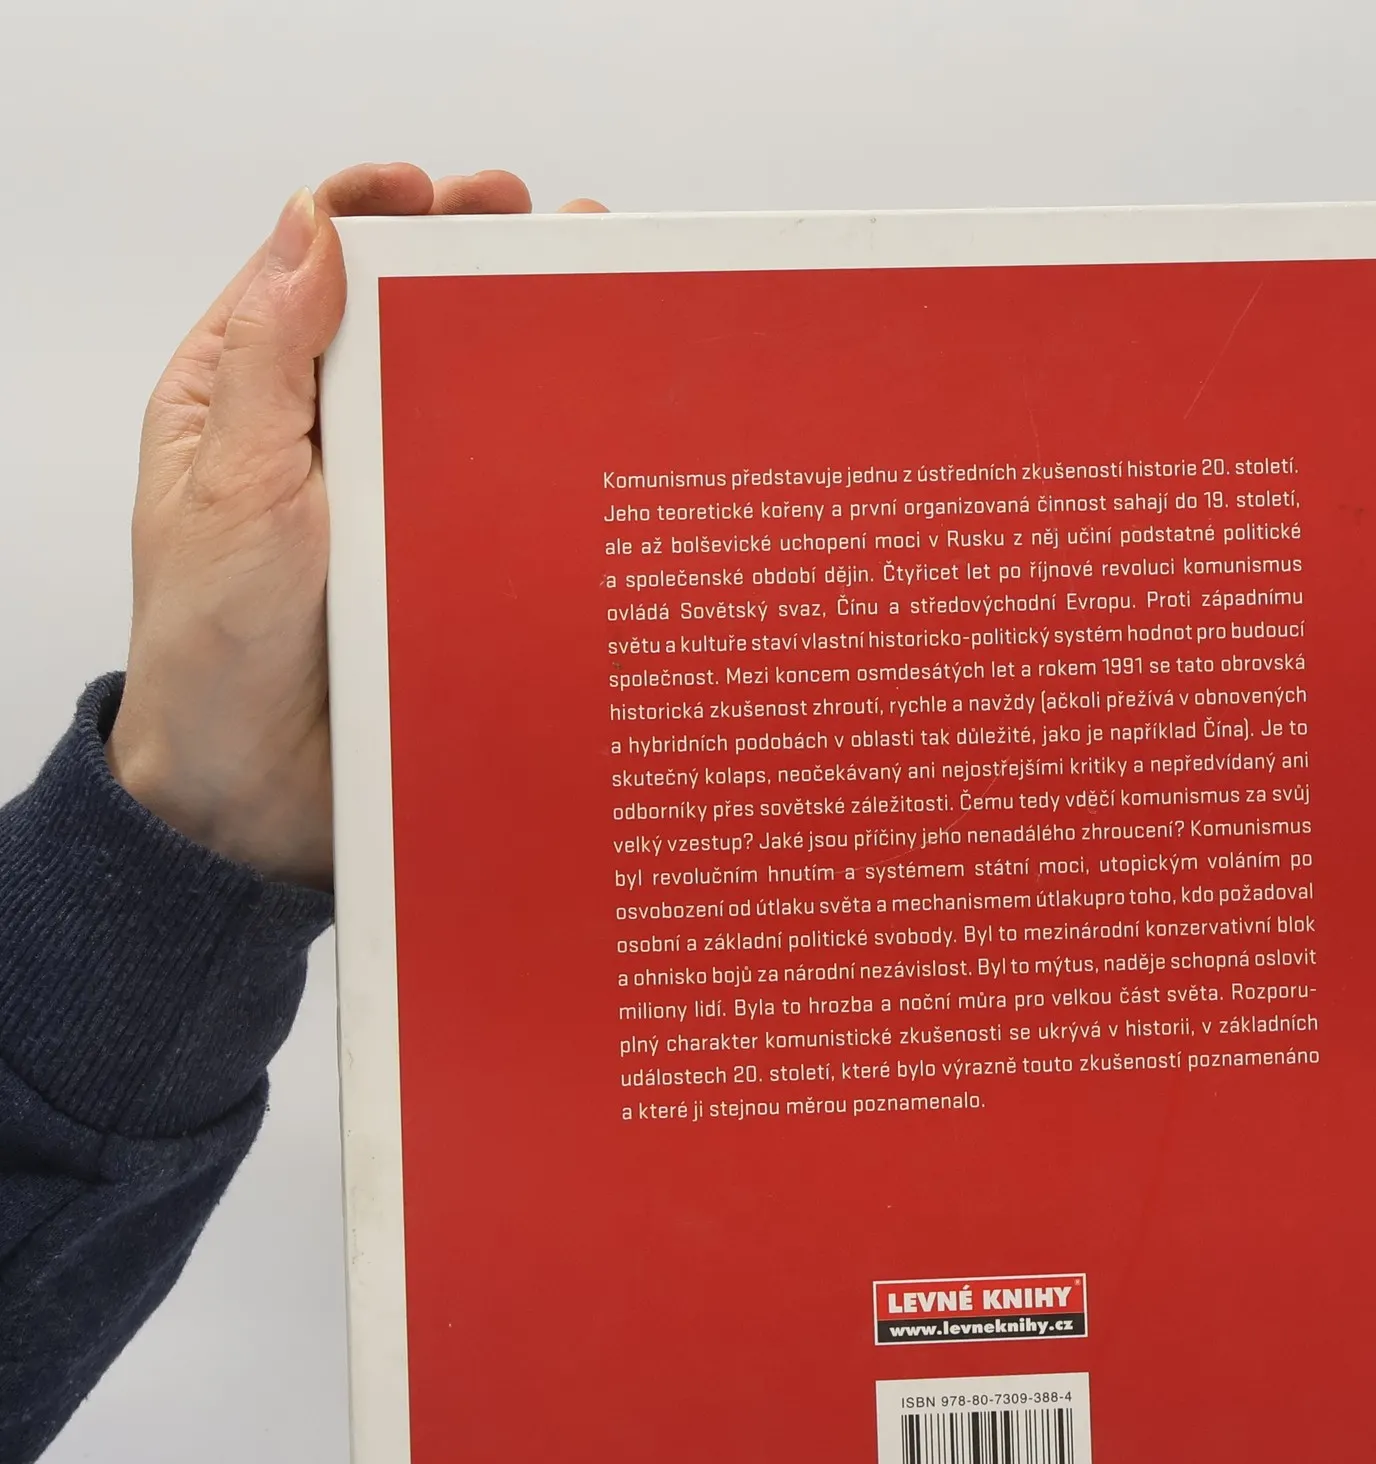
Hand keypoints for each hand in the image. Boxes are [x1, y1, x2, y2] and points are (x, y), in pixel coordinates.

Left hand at [108, 164, 606, 888]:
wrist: (255, 799)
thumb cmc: (212, 647)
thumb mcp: (232, 488)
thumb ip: (271, 359)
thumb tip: (316, 229)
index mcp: (251, 397)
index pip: (312, 268)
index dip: (376, 212)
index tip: (439, 192)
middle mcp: (328, 439)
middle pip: (409, 323)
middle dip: (481, 266)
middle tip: (556, 232)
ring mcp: (395, 504)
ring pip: (471, 406)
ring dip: (532, 356)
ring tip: (603, 307)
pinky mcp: (446, 569)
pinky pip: (504, 499)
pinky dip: (550, 461)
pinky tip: (602, 434)